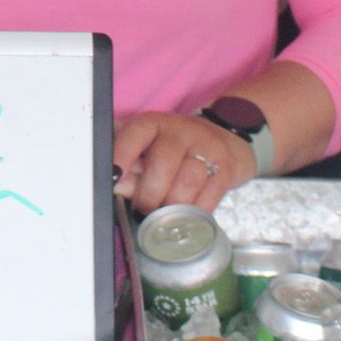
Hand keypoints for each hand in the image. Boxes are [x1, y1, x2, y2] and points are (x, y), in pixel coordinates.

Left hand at [112, 111, 256, 214]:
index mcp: (155, 124)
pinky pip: (208, 199)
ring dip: (171, 208)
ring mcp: (207, 149)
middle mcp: (182, 132)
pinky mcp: (226, 170)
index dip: (122, 155)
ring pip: (186, 184)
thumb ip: (131, 167)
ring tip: (164, 215)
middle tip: (143, 207)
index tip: (114, 178)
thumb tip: (119, 188)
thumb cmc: (176, 148)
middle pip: (163, 165)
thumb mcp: (149, 148)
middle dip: (148, 195)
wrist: (225, 138)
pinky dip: (193, 214)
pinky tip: (185, 217)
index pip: (136, 134)